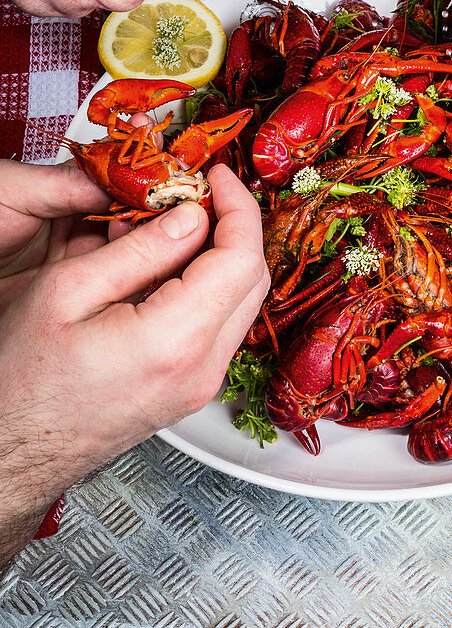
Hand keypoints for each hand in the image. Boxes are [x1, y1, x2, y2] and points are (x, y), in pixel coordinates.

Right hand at [0, 165, 268, 562]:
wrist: (8, 452)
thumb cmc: (20, 379)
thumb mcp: (65, 292)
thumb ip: (139, 249)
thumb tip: (191, 215)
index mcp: (175, 342)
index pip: (242, 257)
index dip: (237, 205)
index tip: (215, 175)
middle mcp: (202, 369)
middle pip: (253, 278)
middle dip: (234, 225)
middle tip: (197, 193)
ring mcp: (201, 386)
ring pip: (241, 301)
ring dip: (220, 254)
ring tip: (173, 225)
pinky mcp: (191, 390)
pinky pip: (220, 325)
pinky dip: (206, 286)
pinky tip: (164, 266)